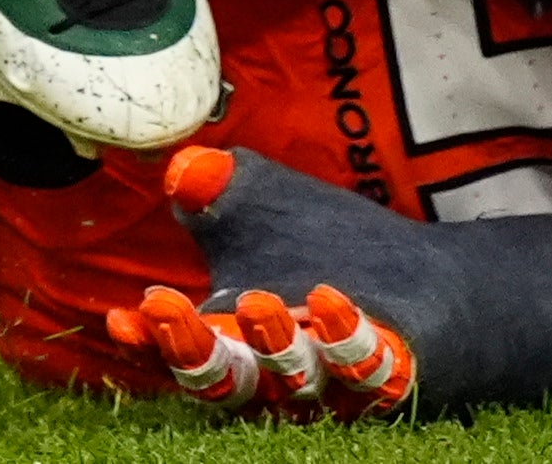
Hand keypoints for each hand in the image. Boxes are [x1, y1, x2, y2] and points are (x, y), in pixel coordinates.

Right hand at [136, 142, 551, 414]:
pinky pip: (364, 371)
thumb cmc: (327, 247)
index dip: (151, 340)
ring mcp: (334, 383)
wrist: (426, 277)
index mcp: (234, 340)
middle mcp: (277, 374)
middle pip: (227, 383)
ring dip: (272, 347)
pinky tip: (332, 298)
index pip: (182, 350)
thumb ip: (218, 186)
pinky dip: (346, 339)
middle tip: (169, 309)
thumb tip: (182, 168)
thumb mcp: (263, 201)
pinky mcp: (390, 377)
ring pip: (292, 383)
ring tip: (259, 301)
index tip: (125, 313)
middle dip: (194, 352)